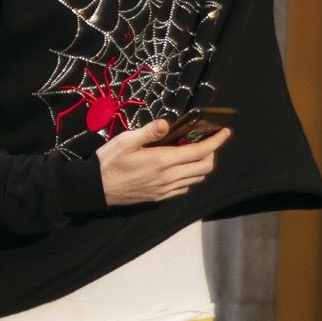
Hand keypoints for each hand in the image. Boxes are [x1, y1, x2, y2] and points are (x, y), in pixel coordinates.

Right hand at [95, 118, 231, 205]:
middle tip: (206, 140)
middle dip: (211, 152)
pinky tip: (180, 168)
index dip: (216, 141)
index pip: (200, 152)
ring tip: (194, 152)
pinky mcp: (160, 197)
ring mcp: (165, 190)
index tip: (225, 132)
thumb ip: (149, 132)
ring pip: (196, 178)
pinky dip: (190, 176)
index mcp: (163, 161)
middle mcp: (169, 177)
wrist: (96, 188)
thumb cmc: (109, 161)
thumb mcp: (126, 140)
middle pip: (204, 167)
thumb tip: (168, 124)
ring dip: (201, 165)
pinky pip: (184, 188)